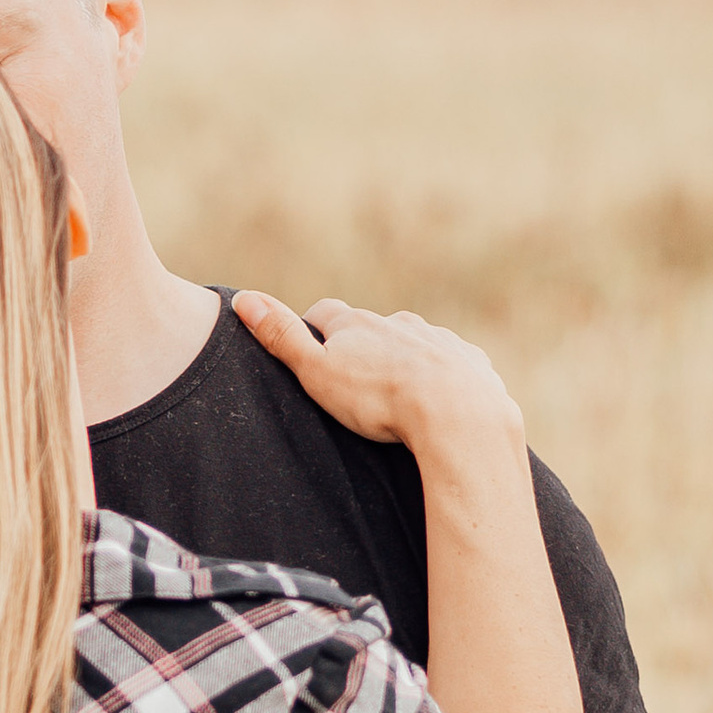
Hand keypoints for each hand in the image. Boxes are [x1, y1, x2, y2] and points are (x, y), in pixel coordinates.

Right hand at [231, 292, 522, 463]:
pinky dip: (444, 377)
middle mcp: (399, 323)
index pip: (325, 314)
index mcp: (358, 325)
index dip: (314, 328)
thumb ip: (282, 337)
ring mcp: (439, 340)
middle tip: (354, 377)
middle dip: (363, 345)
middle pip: (373, 327)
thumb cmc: (380, 399)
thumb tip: (242, 298)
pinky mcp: (470, 363)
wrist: (458, 414)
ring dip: (405, 360)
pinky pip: (454, 365)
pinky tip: (442, 402)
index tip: (309, 347)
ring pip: (416, 344)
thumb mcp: (317, 372)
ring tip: (399, 393)